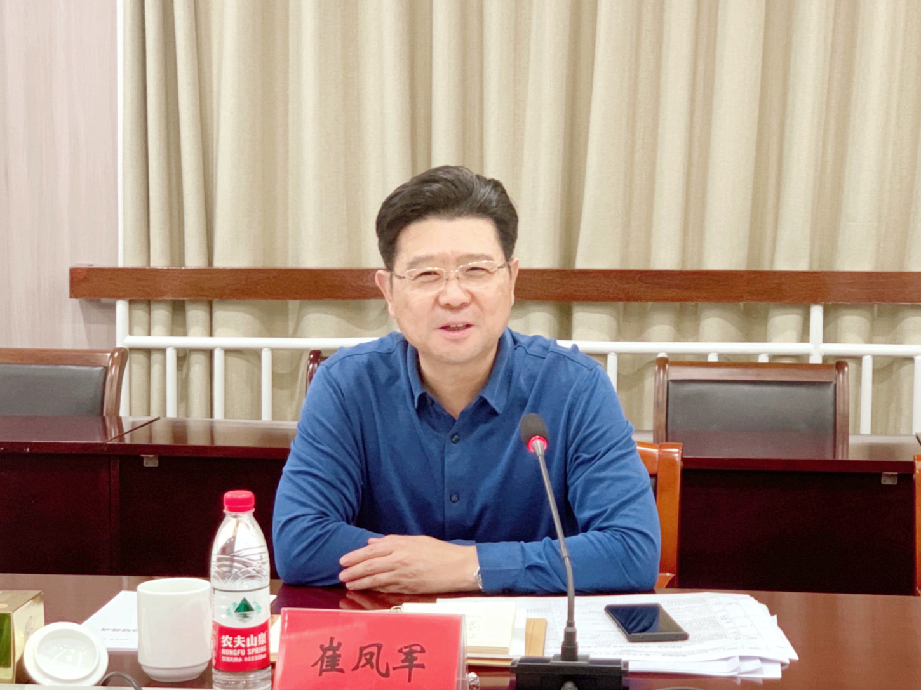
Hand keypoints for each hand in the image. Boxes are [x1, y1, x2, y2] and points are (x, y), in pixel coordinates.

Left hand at [339, 534, 478, 593]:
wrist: (458, 567)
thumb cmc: (439, 551)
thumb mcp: (416, 540)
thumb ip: (393, 540)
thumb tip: (372, 542)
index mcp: (402, 545)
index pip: (372, 550)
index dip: (356, 556)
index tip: (343, 560)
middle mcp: (400, 560)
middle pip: (370, 565)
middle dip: (354, 570)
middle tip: (341, 574)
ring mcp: (404, 575)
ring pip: (376, 579)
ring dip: (360, 582)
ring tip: (348, 584)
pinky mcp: (409, 588)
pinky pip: (388, 588)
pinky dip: (375, 589)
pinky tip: (367, 589)